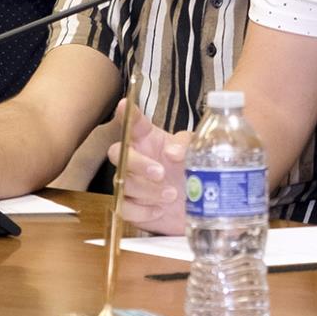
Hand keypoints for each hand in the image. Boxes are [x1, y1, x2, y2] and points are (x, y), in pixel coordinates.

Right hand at [109, 101, 188, 233]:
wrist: (199, 208)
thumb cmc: (195, 174)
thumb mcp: (198, 154)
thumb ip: (187, 146)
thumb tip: (172, 153)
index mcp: (150, 140)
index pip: (135, 124)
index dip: (128, 114)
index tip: (124, 105)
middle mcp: (137, 159)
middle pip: (117, 153)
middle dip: (138, 164)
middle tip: (161, 173)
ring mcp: (130, 183)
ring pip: (122, 182)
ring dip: (147, 190)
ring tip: (171, 194)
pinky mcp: (130, 207)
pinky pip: (123, 208)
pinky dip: (142, 210)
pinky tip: (160, 209)